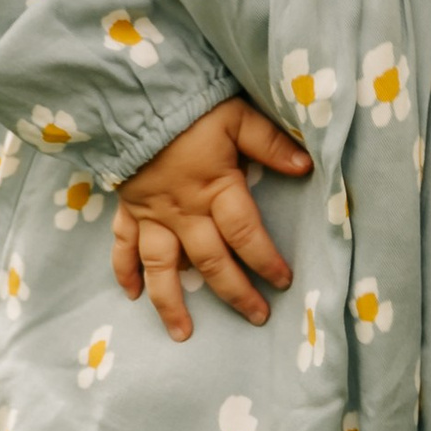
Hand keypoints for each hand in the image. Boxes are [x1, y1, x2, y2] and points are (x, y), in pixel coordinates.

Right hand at [112, 98, 311, 340]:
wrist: (132, 97)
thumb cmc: (190, 106)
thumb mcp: (237, 116)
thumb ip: (270, 144)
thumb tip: (308, 165)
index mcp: (215, 189)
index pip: (246, 234)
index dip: (266, 260)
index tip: (284, 282)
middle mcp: (183, 211)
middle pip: (210, 261)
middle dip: (235, 292)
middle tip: (256, 317)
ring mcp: (152, 214)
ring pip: (162, 267)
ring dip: (172, 302)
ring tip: (184, 333)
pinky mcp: (127, 208)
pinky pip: (123, 246)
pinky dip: (125, 271)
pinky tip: (132, 295)